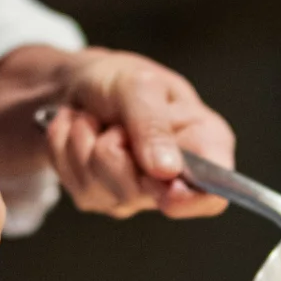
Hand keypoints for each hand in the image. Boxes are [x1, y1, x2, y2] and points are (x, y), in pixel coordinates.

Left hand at [42, 49, 235, 218]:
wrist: (79, 84)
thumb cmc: (122, 80)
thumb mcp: (141, 84)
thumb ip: (154, 125)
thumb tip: (167, 171)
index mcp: (204, 145)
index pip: (213, 194)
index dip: (193, 199)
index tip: (169, 190)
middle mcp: (173, 178)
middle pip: (144, 194)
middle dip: (117, 149)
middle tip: (117, 122)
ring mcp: (134, 194)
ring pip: (100, 187)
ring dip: (85, 142)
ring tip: (96, 121)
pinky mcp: (98, 198)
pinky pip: (73, 182)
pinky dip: (66, 148)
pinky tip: (80, 131)